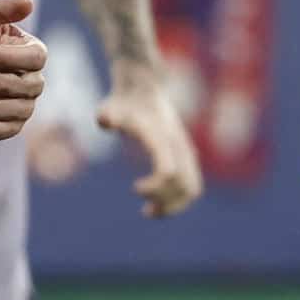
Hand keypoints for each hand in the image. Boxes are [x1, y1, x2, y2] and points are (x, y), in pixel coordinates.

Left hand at [97, 74, 202, 216]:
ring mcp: (185, 151)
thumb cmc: (123, 104)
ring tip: (151, 211)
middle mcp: (177, 145)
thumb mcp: (111, 108)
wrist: (144, 88)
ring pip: (192, 189)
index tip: (135, 188)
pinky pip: (193, 185)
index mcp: (161, 137)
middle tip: (144, 209)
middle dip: (165, 202)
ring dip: (175, 206)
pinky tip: (158, 203)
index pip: (168, 170)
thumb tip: (106, 120)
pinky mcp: (187, 157)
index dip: (155, 187)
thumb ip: (108, 115)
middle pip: (183, 185)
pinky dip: (180, 200)